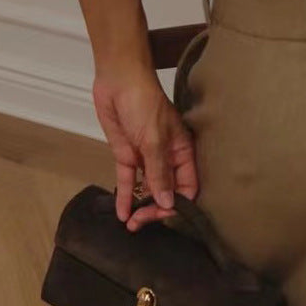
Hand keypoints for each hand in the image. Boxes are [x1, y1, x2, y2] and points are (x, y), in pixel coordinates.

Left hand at [92, 60, 198, 231]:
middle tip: (142, 222)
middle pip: (167, 193)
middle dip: (157, 210)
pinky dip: (125, 197)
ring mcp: (146, 159)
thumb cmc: (143, 104)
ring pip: (147, 190)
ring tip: (132, 225)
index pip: (187, 187)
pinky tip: (122, 214)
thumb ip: (160, 173)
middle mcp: (167, 159)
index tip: (164, 215)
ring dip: (140, 208)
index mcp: (183, 153)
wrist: (117, 80)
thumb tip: (168, 203)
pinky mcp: (127, 156)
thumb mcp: (154, 140)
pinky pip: (128, 182)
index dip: (178, 204)